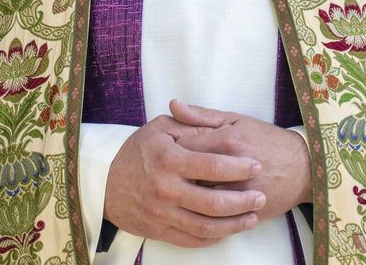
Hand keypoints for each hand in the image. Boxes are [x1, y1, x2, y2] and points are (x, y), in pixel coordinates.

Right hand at [103, 114, 265, 247]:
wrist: (104, 184)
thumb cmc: (138, 151)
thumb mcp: (160, 128)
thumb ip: (190, 125)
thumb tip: (218, 125)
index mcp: (168, 160)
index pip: (213, 166)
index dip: (239, 167)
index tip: (256, 165)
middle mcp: (165, 189)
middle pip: (214, 202)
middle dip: (243, 201)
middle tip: (261, 196)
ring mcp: (162, 214)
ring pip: (207, 227)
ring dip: (234, 224)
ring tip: (253, 217)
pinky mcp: (159, 231)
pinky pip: (192, 239)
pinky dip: (214, 237)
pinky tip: (228, 230)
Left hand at [170, 100, 311, 219]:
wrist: (304, 168)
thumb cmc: (267, 140)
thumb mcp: (237, 120)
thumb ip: (202, 115)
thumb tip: (173, 105)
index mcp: (227, 140)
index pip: (184, 146)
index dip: (169, 148)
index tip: (163, 150)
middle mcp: (231, 167)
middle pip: (187, 174)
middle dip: (174, 174)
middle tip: (166, 172)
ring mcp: (238, 192)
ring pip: (197, 197)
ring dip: (185, 194)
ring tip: (179, 188)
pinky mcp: (243, 211)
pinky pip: (212, 215)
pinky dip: (201, 211)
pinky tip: (195, 204)